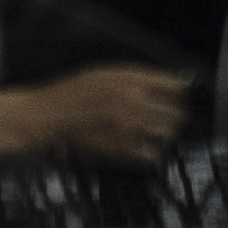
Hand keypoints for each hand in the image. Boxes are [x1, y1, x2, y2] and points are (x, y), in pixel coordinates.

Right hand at [30, 62, 189, 164]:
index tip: (177, 97)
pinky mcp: (121, 150)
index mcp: (129, 79)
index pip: (174, 86)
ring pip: (167, 135)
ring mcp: (128, 128)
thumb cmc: (72, 91)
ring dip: (165, 134)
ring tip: (157, 134)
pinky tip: (144, 148)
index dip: (179, 92)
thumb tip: (164, 83)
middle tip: (169, 118)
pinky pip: (152, 156)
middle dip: (175, 116)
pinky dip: (152, 153)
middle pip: (176, 113)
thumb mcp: (104, 72)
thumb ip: (134, 77)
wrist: (48, 116)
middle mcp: (133, 102)